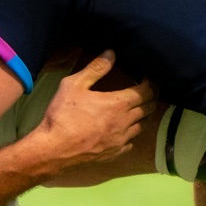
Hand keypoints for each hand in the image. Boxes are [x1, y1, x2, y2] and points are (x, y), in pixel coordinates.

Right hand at [33, 51, 153, 170]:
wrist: (53, 150)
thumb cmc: (62, 115)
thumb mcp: (73, 85)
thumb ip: (95, 69)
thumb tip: (111, 53)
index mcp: (118, 104)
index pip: (146, 92)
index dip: (151, 84)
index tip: (149, 78)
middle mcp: (125, 122)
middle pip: (149, 108)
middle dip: (151, 97)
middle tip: (147, 91)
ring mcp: (121, 140)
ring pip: (142, 126)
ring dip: (143, 115)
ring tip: (138, 108)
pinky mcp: (115, 153)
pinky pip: (131, 142)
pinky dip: (131, 134)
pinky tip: (123, 131)